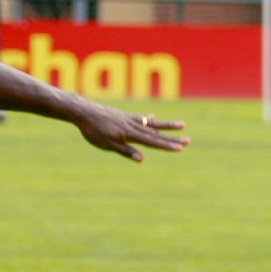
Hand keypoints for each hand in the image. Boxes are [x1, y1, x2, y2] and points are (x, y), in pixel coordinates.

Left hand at [71, 106, 188, 160]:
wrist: (82, 111)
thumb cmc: (92, 130)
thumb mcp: (107, 144)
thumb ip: (125, 151)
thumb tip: (141, 159)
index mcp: (130, 134)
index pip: (152, 142)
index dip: (166, 146)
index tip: (180, 148)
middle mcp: (133, 125)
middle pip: (156, 133)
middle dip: (173, 137)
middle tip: (188, 140)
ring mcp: (129, 119)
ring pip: (152, 124)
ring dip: (167, 126)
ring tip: (182, 124)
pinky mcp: (123, 116)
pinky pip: (140, 118)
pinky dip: (149, 119)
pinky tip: (154, 118)